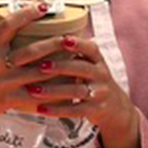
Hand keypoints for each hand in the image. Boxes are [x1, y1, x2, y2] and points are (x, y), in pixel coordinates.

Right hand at [0, 6, 76, 147]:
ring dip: (59, 68)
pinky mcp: (8, 100)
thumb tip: (21, 28)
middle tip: (71, 38)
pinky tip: (64, 92)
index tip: (43, 7)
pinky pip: (35, 98)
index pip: (9, 25)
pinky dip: (51, 95)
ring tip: (75, 63)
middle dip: (54, 44)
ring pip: (37, 74)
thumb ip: (0, 44)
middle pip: (30, 51)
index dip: (27, 14)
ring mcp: (3, 83)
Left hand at [21, 33, 141, 147]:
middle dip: (60, 66)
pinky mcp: (94, 110)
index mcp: (98, 61)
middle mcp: (101, 75)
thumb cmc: (93, 81)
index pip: (91, 49)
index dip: (78, 44)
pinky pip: (74, 110)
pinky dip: (56, 110)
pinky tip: (40, 108)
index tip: (63, 39)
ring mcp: (99, 93)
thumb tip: (43, 37)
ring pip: (76, 90)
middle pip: (81, 68)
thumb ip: (74, 54)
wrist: (115, 108)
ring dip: (53, 90)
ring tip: (33, 90)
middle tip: (40, 66)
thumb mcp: (91, 65)